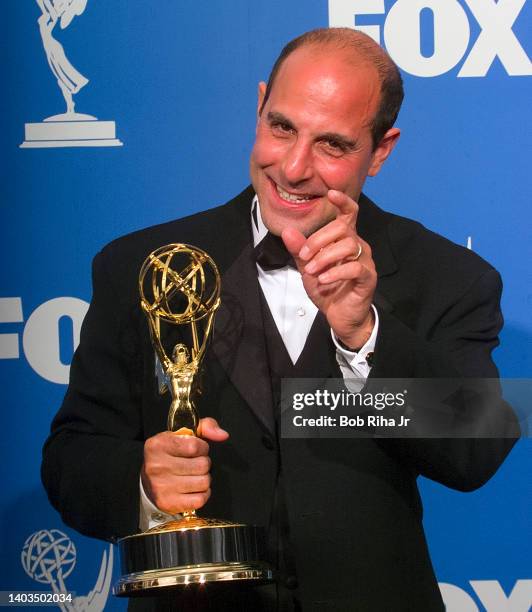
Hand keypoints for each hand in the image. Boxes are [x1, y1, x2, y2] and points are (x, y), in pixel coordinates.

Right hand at [141, 417, 228, 514]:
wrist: (149, 482)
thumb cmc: (170, 455)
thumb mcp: (182, 434)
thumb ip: (205, 427)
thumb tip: (222, 435)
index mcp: (158, 445)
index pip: (194, 446)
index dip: (202, 447)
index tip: (196, 449)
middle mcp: (157, 466)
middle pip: (202, 465)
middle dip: (204, 463)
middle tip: (193, 463)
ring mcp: (161, 486)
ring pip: (204, 482)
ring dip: (203, 478)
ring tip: (193, 475)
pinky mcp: (168, 503)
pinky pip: (200, 499)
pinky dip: (202, 494)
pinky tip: (193, 489)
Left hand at [282, 189, 376, 348]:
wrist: (339, 315)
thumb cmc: (327, 289)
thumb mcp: (308, 268)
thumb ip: (299, 250)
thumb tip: (287, 231)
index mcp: (344, 239)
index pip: (349, 213)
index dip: (343, 201)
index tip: (331, 193)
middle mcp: (358, 246)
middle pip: (342, 228)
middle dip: (319, 240)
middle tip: (305, 256)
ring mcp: (365, 261)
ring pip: (348, 246)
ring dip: (325, 257)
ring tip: (312, 271)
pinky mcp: (368, 278)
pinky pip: (355, 267)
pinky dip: (335, 272)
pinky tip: (323, 280)